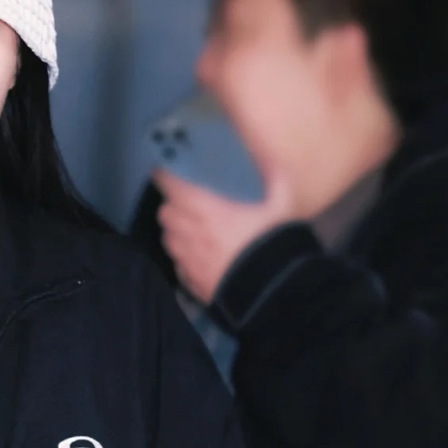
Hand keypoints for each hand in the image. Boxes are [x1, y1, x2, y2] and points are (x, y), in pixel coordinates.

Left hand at [155, 170, 297, 306]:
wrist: (273, 291)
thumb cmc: (274, 240)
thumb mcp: (281, 201)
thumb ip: (272, 175)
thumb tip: (269, 156)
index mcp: (205, 208)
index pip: (171, 186)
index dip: (166, 176)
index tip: (168, 170)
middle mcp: (189, 233)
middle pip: (165, 213)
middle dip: (172, 205)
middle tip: (185, 202)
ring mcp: (187, 260)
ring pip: (168, 239)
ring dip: (175, 231)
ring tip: (190, 229)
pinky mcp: (191, 282)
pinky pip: (178, 264)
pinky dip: (184, 257)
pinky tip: (198, 256)